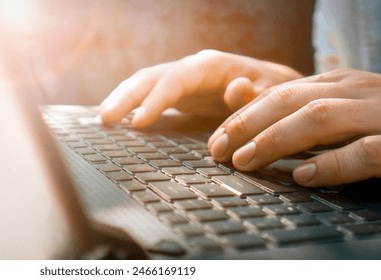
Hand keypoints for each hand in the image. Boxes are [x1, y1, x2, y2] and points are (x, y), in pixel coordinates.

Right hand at [99, 50, 301, 127]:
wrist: (277, 89)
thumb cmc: (277, 92)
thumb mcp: (275, 93)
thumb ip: (257, 94)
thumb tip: (236, 89)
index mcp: (211, 66)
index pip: (177, 80)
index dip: (157, 100)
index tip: (139, 121)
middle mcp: (191, 69)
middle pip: (151, 78)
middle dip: (127, 97)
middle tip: (105, 119)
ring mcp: (181, 80)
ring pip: (144, 84)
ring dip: (122, 99)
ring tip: (102, 120)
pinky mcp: (177, 95)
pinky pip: (147, 96)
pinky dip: (129, 106)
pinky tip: (114, 121)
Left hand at [208, 68, 380, 190]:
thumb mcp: (354, 106)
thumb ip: (305, 105)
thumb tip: (246, 98)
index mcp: (344, 82)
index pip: (282, 91)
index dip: (244, 114)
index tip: (216, 138)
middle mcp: (360, 93)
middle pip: (294, 101)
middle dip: (249, 125)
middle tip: (218, 150)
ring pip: (322, 119)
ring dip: (279, 140)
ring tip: (249, 161)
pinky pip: (367, 152)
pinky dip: (333, 164)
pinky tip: (306, 176)